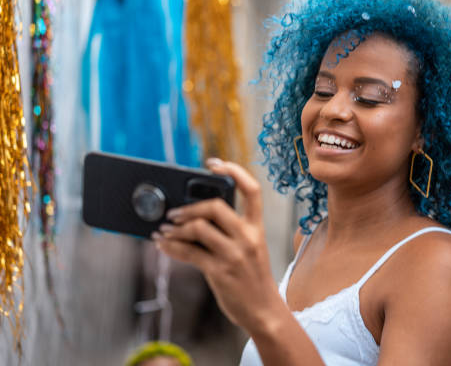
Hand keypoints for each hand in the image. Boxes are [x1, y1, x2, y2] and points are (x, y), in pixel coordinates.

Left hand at [154, 158, 281, 330]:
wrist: (264, 311)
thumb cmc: (253, 278)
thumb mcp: (251, 249)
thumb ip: (230, 232)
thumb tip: (193, 219)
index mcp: (257, 228)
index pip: (252, 190)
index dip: (234, 171)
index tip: (214, 163)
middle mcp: (248, 237)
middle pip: (215, 206)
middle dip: (189, 207)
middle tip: (173, 213)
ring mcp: (234, 255)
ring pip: (198, 228)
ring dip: (175, 228)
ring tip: (163, 230)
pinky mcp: (219, 272)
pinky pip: (189, 253)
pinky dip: (171, 246)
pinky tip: (162, 245)